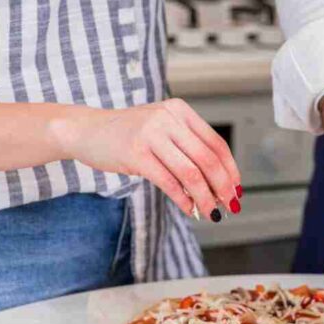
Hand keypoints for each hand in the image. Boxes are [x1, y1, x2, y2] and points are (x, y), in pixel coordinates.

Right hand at [51, 98, 240, 217]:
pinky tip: (189, 209)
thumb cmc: (128, 135)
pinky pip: (168, 181)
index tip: (237, 190)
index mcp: (180, 111)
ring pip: (191, 172)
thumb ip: (187, 148)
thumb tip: (219, 184)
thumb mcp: (162, 130)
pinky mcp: (135, 153)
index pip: (216, 143)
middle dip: (223, 187)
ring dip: (205, 197)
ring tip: (211, 212)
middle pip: (208, 159)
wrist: (86, 131)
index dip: (231, 170)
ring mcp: (151, 134)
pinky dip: (183, 199)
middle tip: (229, 206)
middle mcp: (168, 118)